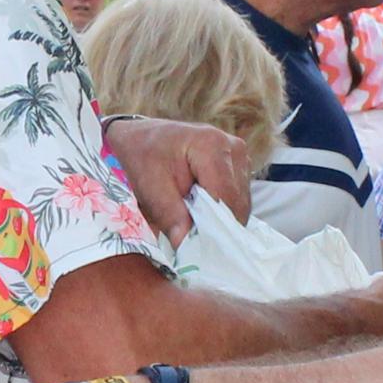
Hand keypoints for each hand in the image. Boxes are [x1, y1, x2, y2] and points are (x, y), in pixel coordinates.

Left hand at [100, 116, 246, 243]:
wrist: (142, 138)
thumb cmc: (143, 157)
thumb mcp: (149, 187)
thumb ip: (170, 215)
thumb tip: (186, 245)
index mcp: (212, 145)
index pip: (225, 197)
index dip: (213, 226)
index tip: (197, 245)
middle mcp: (233, 147)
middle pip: (237, 202)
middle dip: (216, 222)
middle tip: (190, 231)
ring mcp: (239, 155)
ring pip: (240, 202)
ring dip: (219, 216)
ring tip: (192, 213)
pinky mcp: (240, 165)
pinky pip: (238, 197)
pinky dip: (221, 208)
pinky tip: (201, 205)